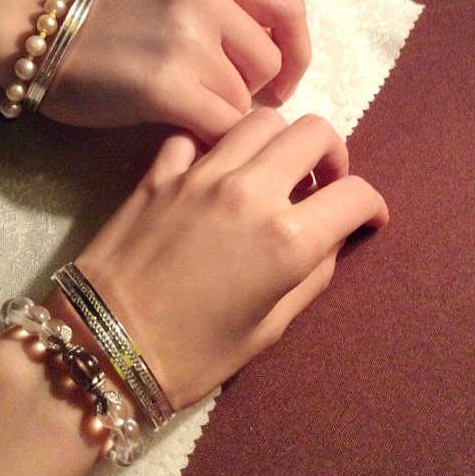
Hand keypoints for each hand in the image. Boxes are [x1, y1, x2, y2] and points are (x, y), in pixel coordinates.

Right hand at [41, 0, 309, 142]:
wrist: (42, 44)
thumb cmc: (111, 25)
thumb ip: (228, 10)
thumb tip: (281, 65)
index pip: (289, 10)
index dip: (297, 53)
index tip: (282, 82)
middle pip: (268, 62)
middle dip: (248, 89)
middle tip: (209, 94)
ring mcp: (185, 38)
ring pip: (244, 99)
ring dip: (220, 112)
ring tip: (180, 103)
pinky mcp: (167, 86)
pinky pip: (222, 126)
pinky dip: (213, 137)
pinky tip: (186, 130)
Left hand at [73, 109, 388, 407]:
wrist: (103, 349)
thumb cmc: (193, 355)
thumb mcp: (269, 328)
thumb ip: (310, 275)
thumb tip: (327, 241)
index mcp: (286, 237)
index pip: (354, 195)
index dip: (371, 206)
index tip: (366, 220)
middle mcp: (250, 190)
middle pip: (314, 132)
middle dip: (333, 155)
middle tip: (323, 185)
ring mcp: (201, 174)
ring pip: (259, 120)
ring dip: (279, 141)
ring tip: (273, 173)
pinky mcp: (160, 172)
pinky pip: (197, 137)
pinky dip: (214, 148)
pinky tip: (213, 175)